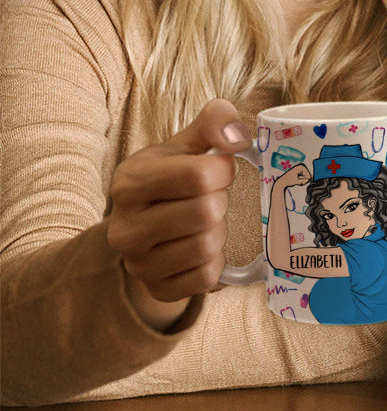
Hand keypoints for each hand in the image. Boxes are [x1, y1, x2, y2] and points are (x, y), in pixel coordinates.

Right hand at [107, 99, 250, 328]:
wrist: (146, 225)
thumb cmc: (173, 177)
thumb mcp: (188, 142)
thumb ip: (215, 121)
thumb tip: (238, 137)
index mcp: (130, 182)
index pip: (199, 175)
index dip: (223, 170)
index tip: (219, 170)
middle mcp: (125, 227)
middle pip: (206, 212)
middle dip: (220, 201)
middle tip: (210, 198)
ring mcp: (137, 264)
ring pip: (208, 246)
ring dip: (219, 231)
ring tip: (204, 222)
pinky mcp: (156, 289)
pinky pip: (207, 278)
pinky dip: (215, 261)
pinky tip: (202, 247)